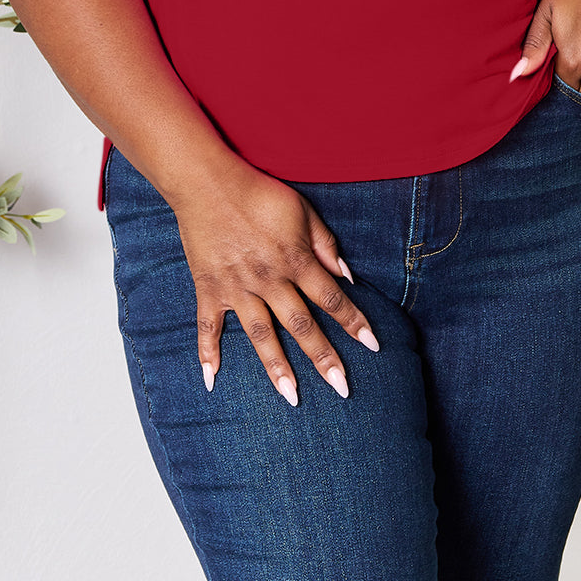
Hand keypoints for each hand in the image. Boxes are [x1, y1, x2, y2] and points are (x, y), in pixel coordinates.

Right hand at [171, 153, 379, 405]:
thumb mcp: (302, 210)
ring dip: (277, 368)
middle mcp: (269, 279)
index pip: (332, 297)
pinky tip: (211, 380)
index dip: (354, 321)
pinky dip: (207, 353)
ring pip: (261, 335)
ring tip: (292, 397)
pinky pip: (208, 326)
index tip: (373, 346)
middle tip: (342, 389)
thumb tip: (347, 276)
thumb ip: (325, 244)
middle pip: (301, 324)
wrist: (209, 182)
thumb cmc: (260, 193)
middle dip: (324, 358)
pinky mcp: (209, 287)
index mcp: (295, 260)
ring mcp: (237, 287)